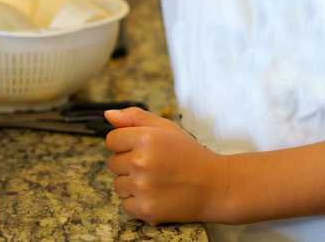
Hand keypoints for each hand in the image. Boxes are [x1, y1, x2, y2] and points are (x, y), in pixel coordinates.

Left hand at [104, 107, 227, 224]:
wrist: (215, 186)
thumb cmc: (190, 155)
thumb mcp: (166, 128)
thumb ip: (135, 117)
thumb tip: (109, 115)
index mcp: (145, 138)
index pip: (111, 140)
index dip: (124, 144)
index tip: (140, 149)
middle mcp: (141, 162)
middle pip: (113, 163)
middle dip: (129, 164)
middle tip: (153, 166)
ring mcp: (142, 187)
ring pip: (118, 185)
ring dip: (132, 184)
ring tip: (155, 181)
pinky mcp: (146, 208)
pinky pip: (125, 205)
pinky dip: (138, 202)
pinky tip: (156, 195)